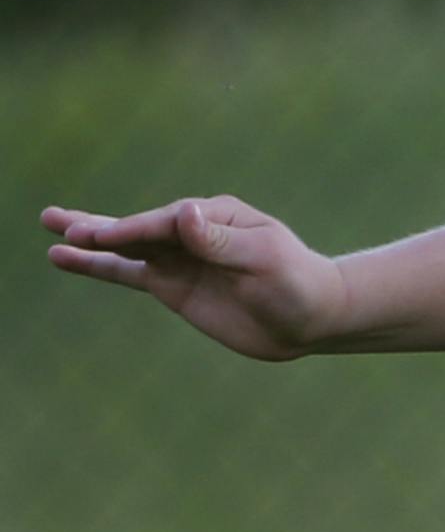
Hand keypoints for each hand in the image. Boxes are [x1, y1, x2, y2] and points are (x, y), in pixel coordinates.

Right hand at [41, 196, 344, 361]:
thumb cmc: (295, 282)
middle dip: (103, 225)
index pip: (170, 220)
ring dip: (91, 239)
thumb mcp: (263, 259)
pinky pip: (130, 273)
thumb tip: (187, 213)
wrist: (308, 319)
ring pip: (127, 247)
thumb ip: (221, 241)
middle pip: (141, 227)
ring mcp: (181, 259)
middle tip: (59, 221)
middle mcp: (195, 231)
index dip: (137, 228)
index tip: (106, 235)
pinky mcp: (173, 286)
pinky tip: (70, 258)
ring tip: (50, 224)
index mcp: (219, 216)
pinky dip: (100, 265)